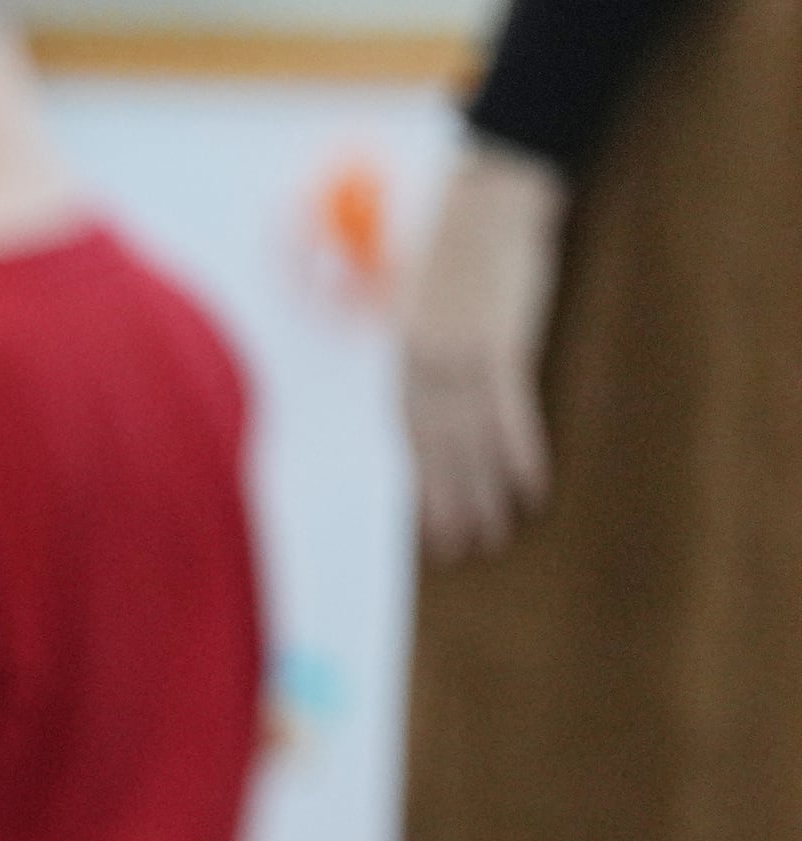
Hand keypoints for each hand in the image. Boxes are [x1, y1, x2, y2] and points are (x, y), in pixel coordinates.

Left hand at [401, 138, 565, 564]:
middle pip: (437, 450)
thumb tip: (434, 390)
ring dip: (485, 493)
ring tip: (497, 534)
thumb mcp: (429, 303)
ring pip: (471, 442)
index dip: (423, 485)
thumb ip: (428, 349)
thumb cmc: (464, 245)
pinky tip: (532, 488)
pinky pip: (509, 413)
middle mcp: (423, 365)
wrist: (493, 193)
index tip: (429, 528)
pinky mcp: (500, 343)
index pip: (411, 437)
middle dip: (449, 504)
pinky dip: (519, 453)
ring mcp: (460, 356)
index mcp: (404, 358)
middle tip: (463, 551)